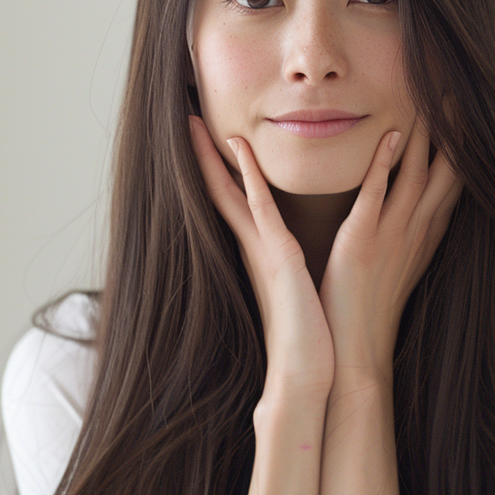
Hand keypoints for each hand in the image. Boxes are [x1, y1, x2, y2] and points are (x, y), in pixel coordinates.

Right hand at [189, 115, 334, 400]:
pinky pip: (260, 207)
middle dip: (204, 158)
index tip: (211, 140)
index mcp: (262, 254)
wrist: (306, 374)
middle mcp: (255, 248)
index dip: (221, 171)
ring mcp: (263, 250)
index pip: (237, 203)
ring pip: (234, 193)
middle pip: (223, 192)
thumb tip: (295, 262)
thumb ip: (292, 271)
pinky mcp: (278, 257)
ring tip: (196, 123)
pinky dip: (248, 175)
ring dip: (216, 157)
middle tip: (187, 121)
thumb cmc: (307, 339)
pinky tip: (237, 146)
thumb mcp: (299, 293)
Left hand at [318, 120, 462, 389]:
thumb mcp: (398, 263)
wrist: (357, 350)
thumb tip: (413, 210)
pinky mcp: (362, 242)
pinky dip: (384, 164)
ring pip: (417, 173)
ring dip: (426, 134)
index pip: (453, 178)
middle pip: (447, 169)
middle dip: (457, 128)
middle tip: (463, 86)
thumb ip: (407, 232)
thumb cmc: (371, 307)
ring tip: (432, 94)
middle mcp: (417, 229)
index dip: (464, 143)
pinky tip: (391, 135)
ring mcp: (393, 235)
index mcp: (426, 233)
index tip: (470, 108)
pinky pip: (377, 195)